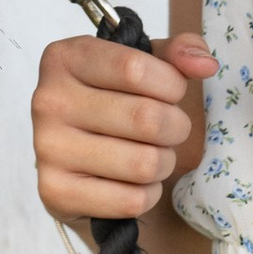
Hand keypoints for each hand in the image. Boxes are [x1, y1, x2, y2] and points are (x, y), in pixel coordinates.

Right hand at [31, 31, 216, 227]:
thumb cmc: (113, 104)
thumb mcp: (141, 66)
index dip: (172, 84)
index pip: (135, 68)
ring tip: (150, 154)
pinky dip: (147, 194)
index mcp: (65, 58)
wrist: (76, 163)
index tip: (172, 91)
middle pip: (146, 118)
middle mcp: (48, 100)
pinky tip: (132, 182)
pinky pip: (131, 200)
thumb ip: (175, 54)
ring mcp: (47, 148)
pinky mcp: (55, 193)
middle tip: (167, 129)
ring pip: (144, 163)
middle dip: (175, 128)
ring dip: (163, 163)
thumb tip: (205, 64)